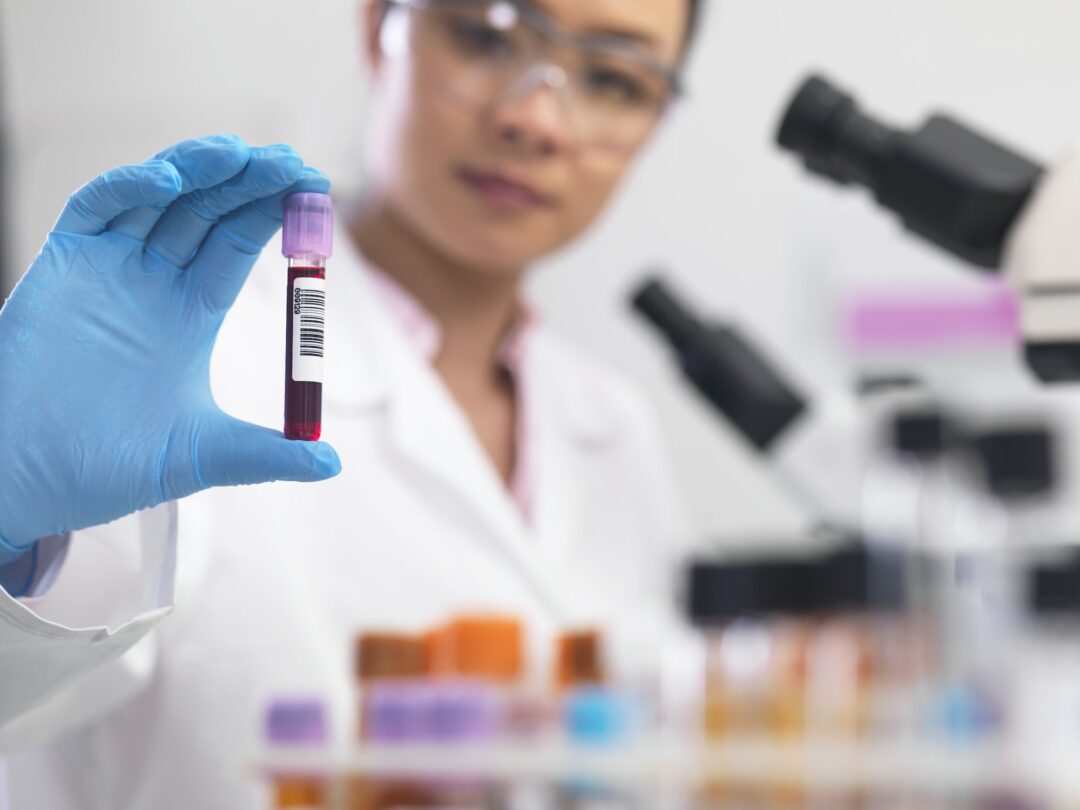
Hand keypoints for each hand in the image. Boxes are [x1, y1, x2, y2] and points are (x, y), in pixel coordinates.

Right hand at [0, 135, 340, 557]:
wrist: (24, 481)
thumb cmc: (105, 467)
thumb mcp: (203, 456)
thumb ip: (267, 454)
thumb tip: (334, 465)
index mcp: (190, 314)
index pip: (238, 245)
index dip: (274, 216)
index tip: (317, 192)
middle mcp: (152, 283)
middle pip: (207, 212)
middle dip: (250, 182)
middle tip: (294, 163)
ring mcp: (107, 270)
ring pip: (159, 198)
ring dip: (199, 169)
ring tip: (244, 154)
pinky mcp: (61, 266)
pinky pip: (95, 209)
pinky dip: (130, 186)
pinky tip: (169, 179)